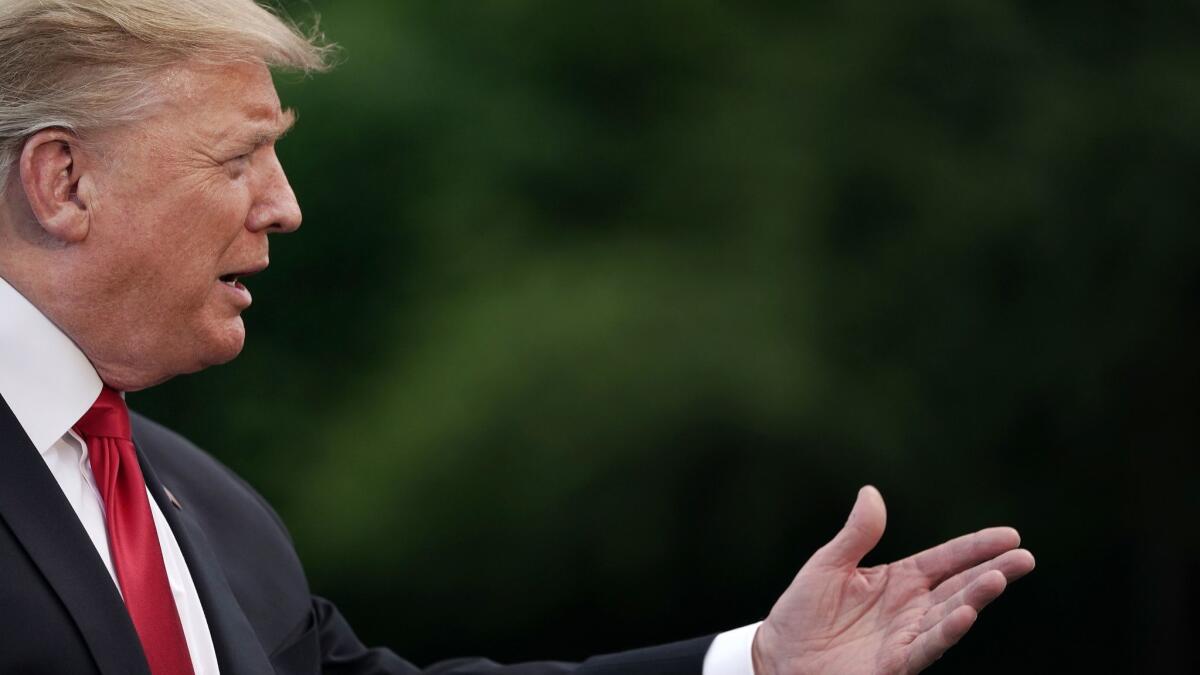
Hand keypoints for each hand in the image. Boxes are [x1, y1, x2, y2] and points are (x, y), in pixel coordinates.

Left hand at [751, 486, 1034, 674]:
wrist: (779, 657)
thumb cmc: (802, 613)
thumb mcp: (828, 565)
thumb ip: (856, 535)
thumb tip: (871, 492)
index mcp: (898, 580)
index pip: (945, 560)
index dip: (975, 548)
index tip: (1010, 535)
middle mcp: (910, 608)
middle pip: (959, 586)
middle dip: (992, 571)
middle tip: (1025, 558)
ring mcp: (906, 636)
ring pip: (950, 615)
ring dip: (976, 599)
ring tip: (999, 578)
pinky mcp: (895, 663)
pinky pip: (926, 646)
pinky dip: (946, 631)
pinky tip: (966, 615)